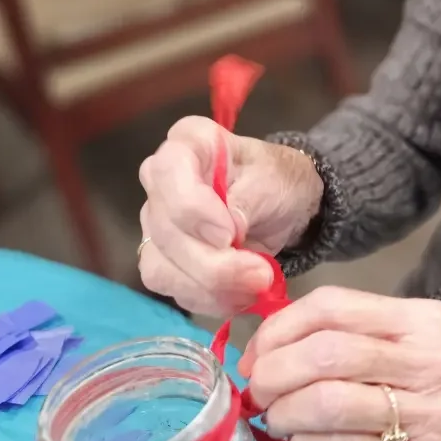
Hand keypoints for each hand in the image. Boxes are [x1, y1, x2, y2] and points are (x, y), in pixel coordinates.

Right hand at [137, 118, 322, 316]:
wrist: (284, 206)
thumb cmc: (278, 180)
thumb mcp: (275, 180)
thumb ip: (248, 201)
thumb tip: (224, 238)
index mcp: (188, 142)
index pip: (168, 173)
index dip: (193, 210)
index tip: (231, 233)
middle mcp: (160, 180)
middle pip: (165, 231)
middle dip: (213, 263)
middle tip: (260, 275)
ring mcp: (156, 222)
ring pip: (162, 267)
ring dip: (212, 287)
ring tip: (255, 285)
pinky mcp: (162, 258)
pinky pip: (173, 289)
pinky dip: (209, 298)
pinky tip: (239, 293)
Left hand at [239, 286, 440, 440]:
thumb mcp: (420, 345)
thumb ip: (357, 337)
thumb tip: (269, 349)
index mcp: (422, 321)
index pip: (332, 306)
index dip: (279, 329)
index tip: (258, 355)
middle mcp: (429, 360)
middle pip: (324, 353)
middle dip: (274, 373)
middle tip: (260, 392)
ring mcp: (427, 413)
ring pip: (326, 402)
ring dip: (285, 413)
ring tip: (279, 420)